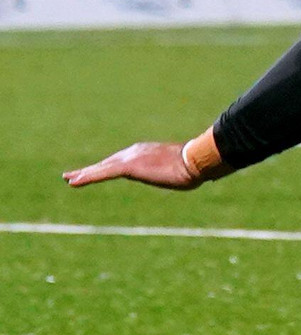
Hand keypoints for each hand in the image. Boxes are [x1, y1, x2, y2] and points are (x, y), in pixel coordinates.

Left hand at [63, 142, 202, 190]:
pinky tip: (73, 182)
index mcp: (146, 152)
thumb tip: (197, 176)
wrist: (195, 161)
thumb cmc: (196, 165)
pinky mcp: (128, 167)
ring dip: (84, 174)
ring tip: (69, 179)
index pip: (121, 161)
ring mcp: (130, 158)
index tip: (97, 170)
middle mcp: (134, 152)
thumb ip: (181, 172)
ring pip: (101, 168)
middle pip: (107, 163)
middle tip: (72, 175)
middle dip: (90, 170)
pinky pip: (102, 174)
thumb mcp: (184, 169)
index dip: (106, 166)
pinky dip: (87, 178)